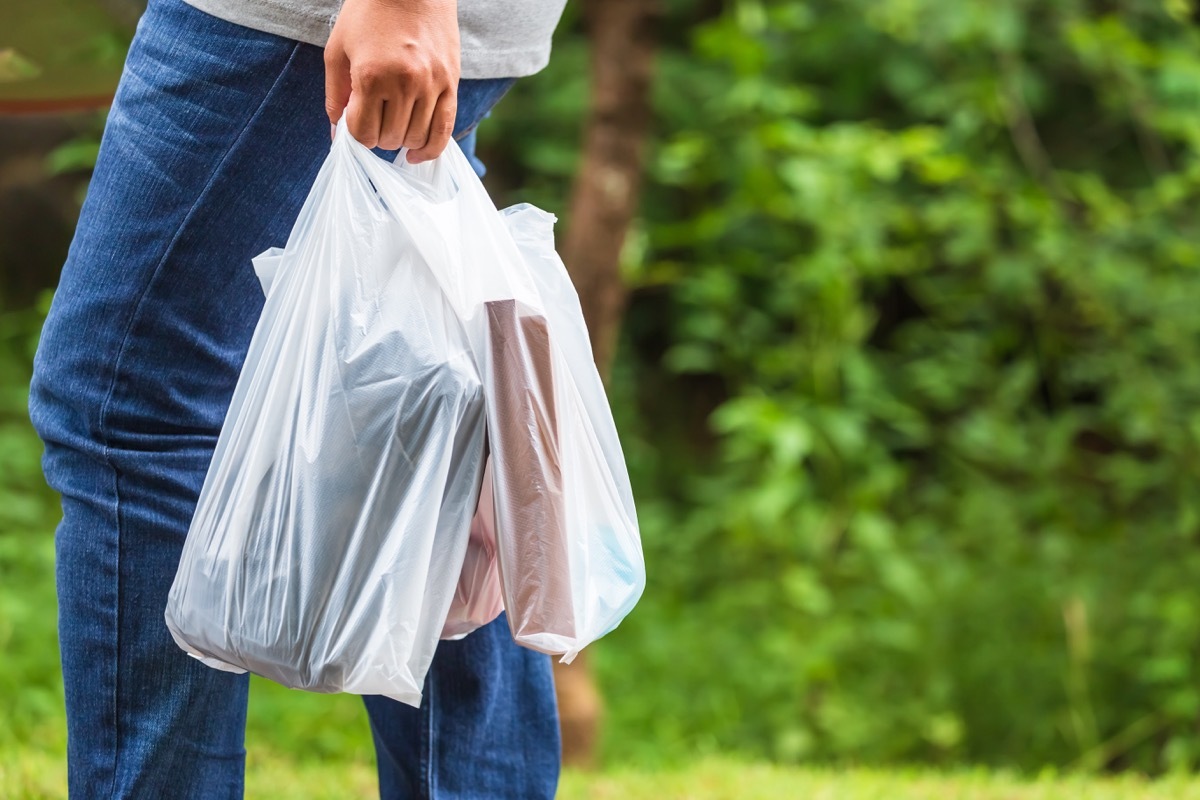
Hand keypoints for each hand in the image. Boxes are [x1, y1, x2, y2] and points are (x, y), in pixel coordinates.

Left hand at [324, 0, 459, 162]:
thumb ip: (335, 95)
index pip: (363, 133)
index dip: (356, 134)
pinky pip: (444, 130)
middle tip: (374, 117)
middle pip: (390, 138)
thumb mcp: (338, 49)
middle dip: (378, 135)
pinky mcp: (451, 83)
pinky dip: (430, 149)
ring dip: (401, 139)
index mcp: (372, 76)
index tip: (356, 120)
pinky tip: (416, 155)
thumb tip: (337, 135)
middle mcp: (404, 84)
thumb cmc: (368, 13)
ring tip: (394, 123)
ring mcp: (432, 85)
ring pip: (415, 137)